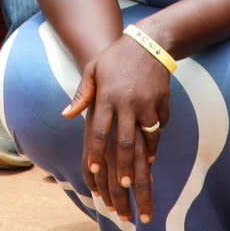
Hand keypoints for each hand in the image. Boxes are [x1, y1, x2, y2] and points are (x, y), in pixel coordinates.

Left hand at [63, 28, 172, 222]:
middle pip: (124, 141)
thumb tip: (67, 115)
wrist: (149, 42)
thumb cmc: (115, 58)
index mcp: (107, 96)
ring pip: (145, 139)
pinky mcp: (162, 103)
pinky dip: (155, 143)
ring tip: (139, 179)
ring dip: (142, 160)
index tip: (93, 170)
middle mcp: (127, 103)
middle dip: (122, 166)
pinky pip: (159, 128)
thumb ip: (82, 94)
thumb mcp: (93, 70)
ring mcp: (147, 104)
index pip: (99, 130)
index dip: (95, 151)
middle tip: (121, 187)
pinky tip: (150, 157)